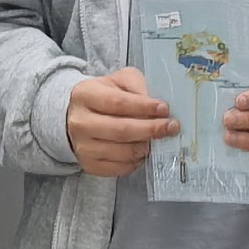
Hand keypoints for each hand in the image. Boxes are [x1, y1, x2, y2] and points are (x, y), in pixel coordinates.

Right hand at [62, 68, 177, 178]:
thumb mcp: (118, 81)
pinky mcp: (90, 165)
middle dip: (151, 129)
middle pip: (121, 130)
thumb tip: (155, 104)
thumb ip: (137, 85)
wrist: (77, 117)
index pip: (118, 103)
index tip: (164, 109)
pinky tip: (142, 151)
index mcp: (85, 95)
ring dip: (146, 147)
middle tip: (171, 127)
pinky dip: (137, 161)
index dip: (144, 107)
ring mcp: (83, 147)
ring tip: (156, 140)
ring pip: (123, 152)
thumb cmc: (104, 97)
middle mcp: (80, 123)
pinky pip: (120, 168)